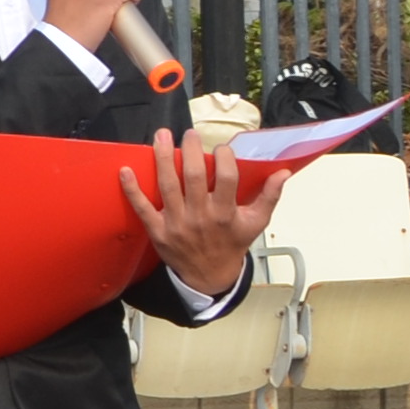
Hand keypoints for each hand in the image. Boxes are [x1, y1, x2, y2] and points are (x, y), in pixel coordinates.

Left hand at [118, 131, 287, 303]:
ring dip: (163, 158)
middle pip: (194, 177)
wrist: (209, 275)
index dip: (225, 158)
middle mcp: (200, 217)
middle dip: (192, 151)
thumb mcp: (255, 223)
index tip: (222, 147)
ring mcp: (176, 223)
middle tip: (189, 133)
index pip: (227, 179)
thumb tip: (284, 172)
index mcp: (226, 214)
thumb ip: (270, 197)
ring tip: (162, 135)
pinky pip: (142, 208)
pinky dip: (132, 189)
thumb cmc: (232, 243)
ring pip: (167, 185)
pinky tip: (125, 170)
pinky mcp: (157, 231)